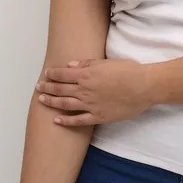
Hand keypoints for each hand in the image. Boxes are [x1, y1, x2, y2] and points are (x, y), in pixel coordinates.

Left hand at [35, 58, 155, 126]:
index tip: (46, 74)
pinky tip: (57, 120)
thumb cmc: (128, 71)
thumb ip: (87, 64)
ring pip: (65, 104)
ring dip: (52, 102)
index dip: (52, 74)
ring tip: (42, 100)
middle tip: (39, 87)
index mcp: (86, 75)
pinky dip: (66, 121)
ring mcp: (90, 105)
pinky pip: (78, 120)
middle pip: (60, 89)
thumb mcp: (106, 62)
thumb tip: (70, 65)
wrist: (144, 87)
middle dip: (47, 87)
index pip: (62, 75)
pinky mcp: (98, 116)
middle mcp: (85, 90)